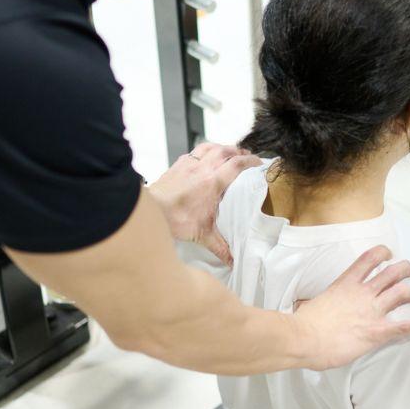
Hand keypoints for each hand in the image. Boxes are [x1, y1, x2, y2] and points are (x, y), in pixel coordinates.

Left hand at [148, 143, 261, 264]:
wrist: (151, 210)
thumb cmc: (176, 219)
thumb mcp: (202, 235)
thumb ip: (220, 247)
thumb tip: (232, 261)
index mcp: (213, 182)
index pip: (237, 164)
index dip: (251, 160)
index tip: (259, 162)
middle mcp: (203, 168)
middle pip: (226, 151)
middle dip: (239, 152)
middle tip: (247, 156)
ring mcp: (189, 163)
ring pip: (211, 147)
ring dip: (223, 147)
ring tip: (229, 152)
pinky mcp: (178, 164)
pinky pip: (195, 151)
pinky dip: (205, 150)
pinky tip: (206, 156)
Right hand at [293, 246, 409, 370]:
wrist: (304, 337)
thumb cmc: (304, 323)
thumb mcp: (312, 303)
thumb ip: (319, 302)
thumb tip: (308, 306)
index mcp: (346, 283)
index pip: (369, 259)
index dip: (382, 253)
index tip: (388, 253)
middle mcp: (362, 293)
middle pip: (392, 273)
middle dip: (406, 269)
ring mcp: (371, 311)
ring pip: (402, 293)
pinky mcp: (375, 331)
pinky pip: (401, 326)